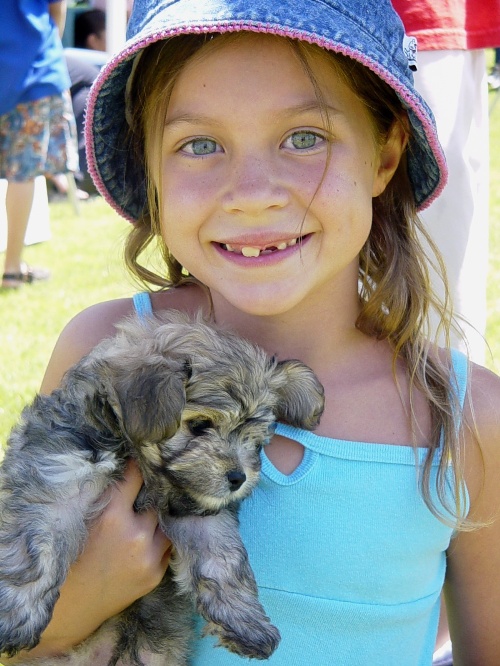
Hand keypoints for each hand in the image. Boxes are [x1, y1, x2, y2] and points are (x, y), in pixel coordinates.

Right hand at [6, 461, 171, 659]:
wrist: (71, 608)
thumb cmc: (72, 558)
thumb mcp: (84, 521)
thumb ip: (107, 497)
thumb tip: (126, 467)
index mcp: (112, 517)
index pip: (136, 477)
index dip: (138, 465)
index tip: (143, 455)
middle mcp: (135, 535)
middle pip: (157, 499)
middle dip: (154, 491)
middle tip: (157, 480)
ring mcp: (149, 556)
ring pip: (167, 521)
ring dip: (163, 514)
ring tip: (161, 504)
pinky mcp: (156, 574)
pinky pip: (168, 545)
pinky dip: (163, 536)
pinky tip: (157, 531)